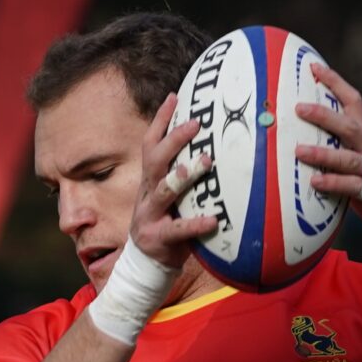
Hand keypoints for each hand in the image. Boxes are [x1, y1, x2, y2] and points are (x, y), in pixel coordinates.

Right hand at [133, 93, 221, 269]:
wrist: (146, 265)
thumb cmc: (167, 223)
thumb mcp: (171, 197)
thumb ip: (183, 176)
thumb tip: (213, 148)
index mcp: (149, 180)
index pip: (150, 143)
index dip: (161, 120)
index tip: (175, 96)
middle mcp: (147, 193)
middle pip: (155, 160)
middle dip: (174, 140)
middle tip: (196, 124)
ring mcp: (149, 215)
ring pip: (165, 191)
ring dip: (184, 175)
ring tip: (205, 162)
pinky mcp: (158, 238)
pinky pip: (179, 230)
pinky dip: (196, 223)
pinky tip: (214, 220)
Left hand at [294, 62, 361, 232]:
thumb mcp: (358, 158)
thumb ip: (338, 145)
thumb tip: (300, 132)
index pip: (354, 101)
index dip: (335, 83)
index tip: (313, 67)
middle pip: (350, 126)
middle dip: (325, 115)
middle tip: (299, 108)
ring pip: (349, 158)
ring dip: (323, 154)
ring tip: (299, 151)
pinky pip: (352, 186)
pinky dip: (333, 182)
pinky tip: (315, 181)